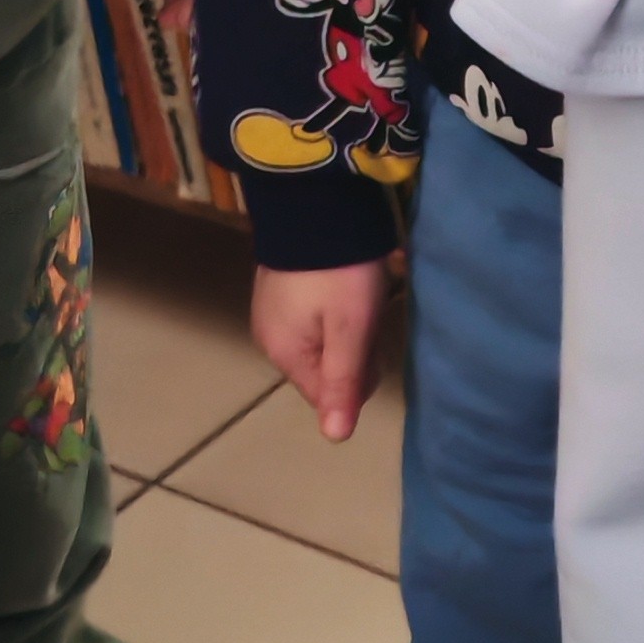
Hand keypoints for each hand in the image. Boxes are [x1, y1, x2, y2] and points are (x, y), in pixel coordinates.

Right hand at [250, 259, 392, 441]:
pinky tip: (346, 285)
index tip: (373, 341)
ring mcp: (272, 311)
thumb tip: (335, 439)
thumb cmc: (338, 272)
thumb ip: (343, 383)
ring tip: (361, 296)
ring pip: (324, 342)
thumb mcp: (350, 330)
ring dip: (349, 328)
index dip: (360, 377)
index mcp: (285, 353)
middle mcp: (270, 338)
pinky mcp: (281, 287)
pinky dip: (336, 308)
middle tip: (369, 313)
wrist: (313, 204)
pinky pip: (315, 317)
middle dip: (355, 351)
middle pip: (326, 369)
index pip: (328, 395)